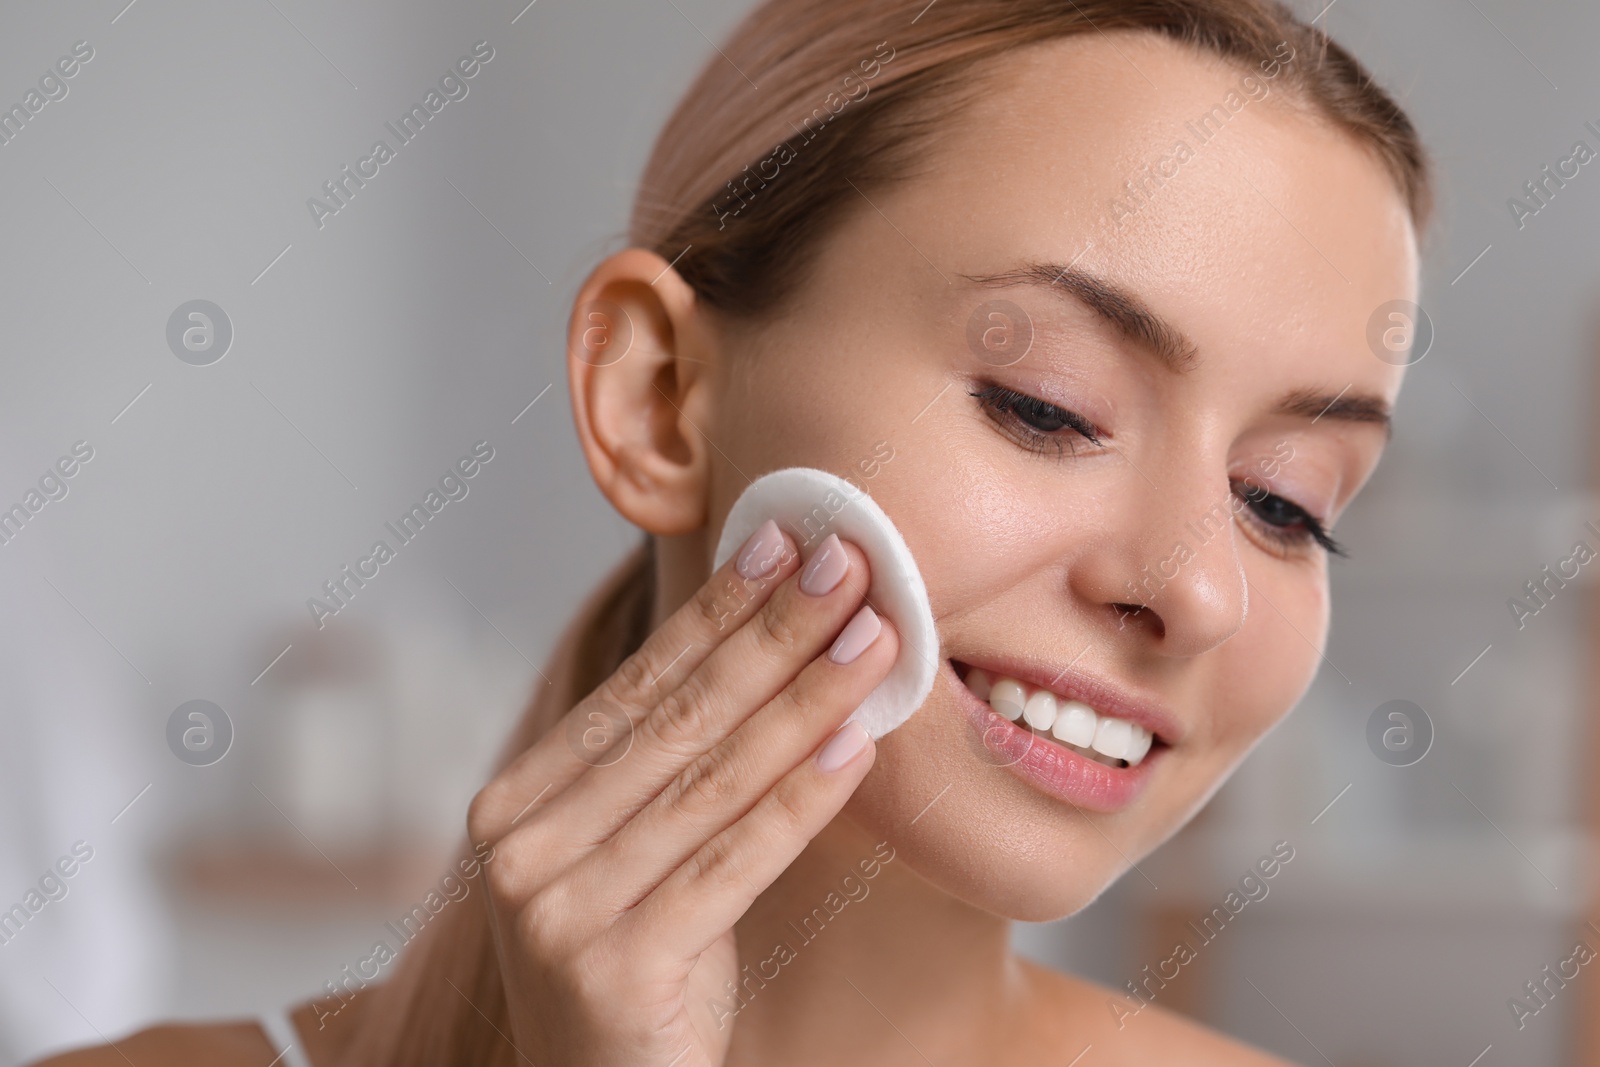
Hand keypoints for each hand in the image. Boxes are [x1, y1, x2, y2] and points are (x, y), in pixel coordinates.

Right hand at [467, 521, 898, 1066]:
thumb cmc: (639, 969)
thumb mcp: (636, 853)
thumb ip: (671, 764)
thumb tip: (768, 637)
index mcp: (517, 804)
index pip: (637, 689)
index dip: (716, 610)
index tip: (782, 538)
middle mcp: (520, 849)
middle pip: (677, 721)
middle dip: (773, 632)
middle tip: (848, 562)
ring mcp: (556, 910)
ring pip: (712, 781)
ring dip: (805, 698)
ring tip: (874, 638)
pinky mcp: (614, 967)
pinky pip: (732, 862)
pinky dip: (800, 800)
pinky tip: (855, 744)